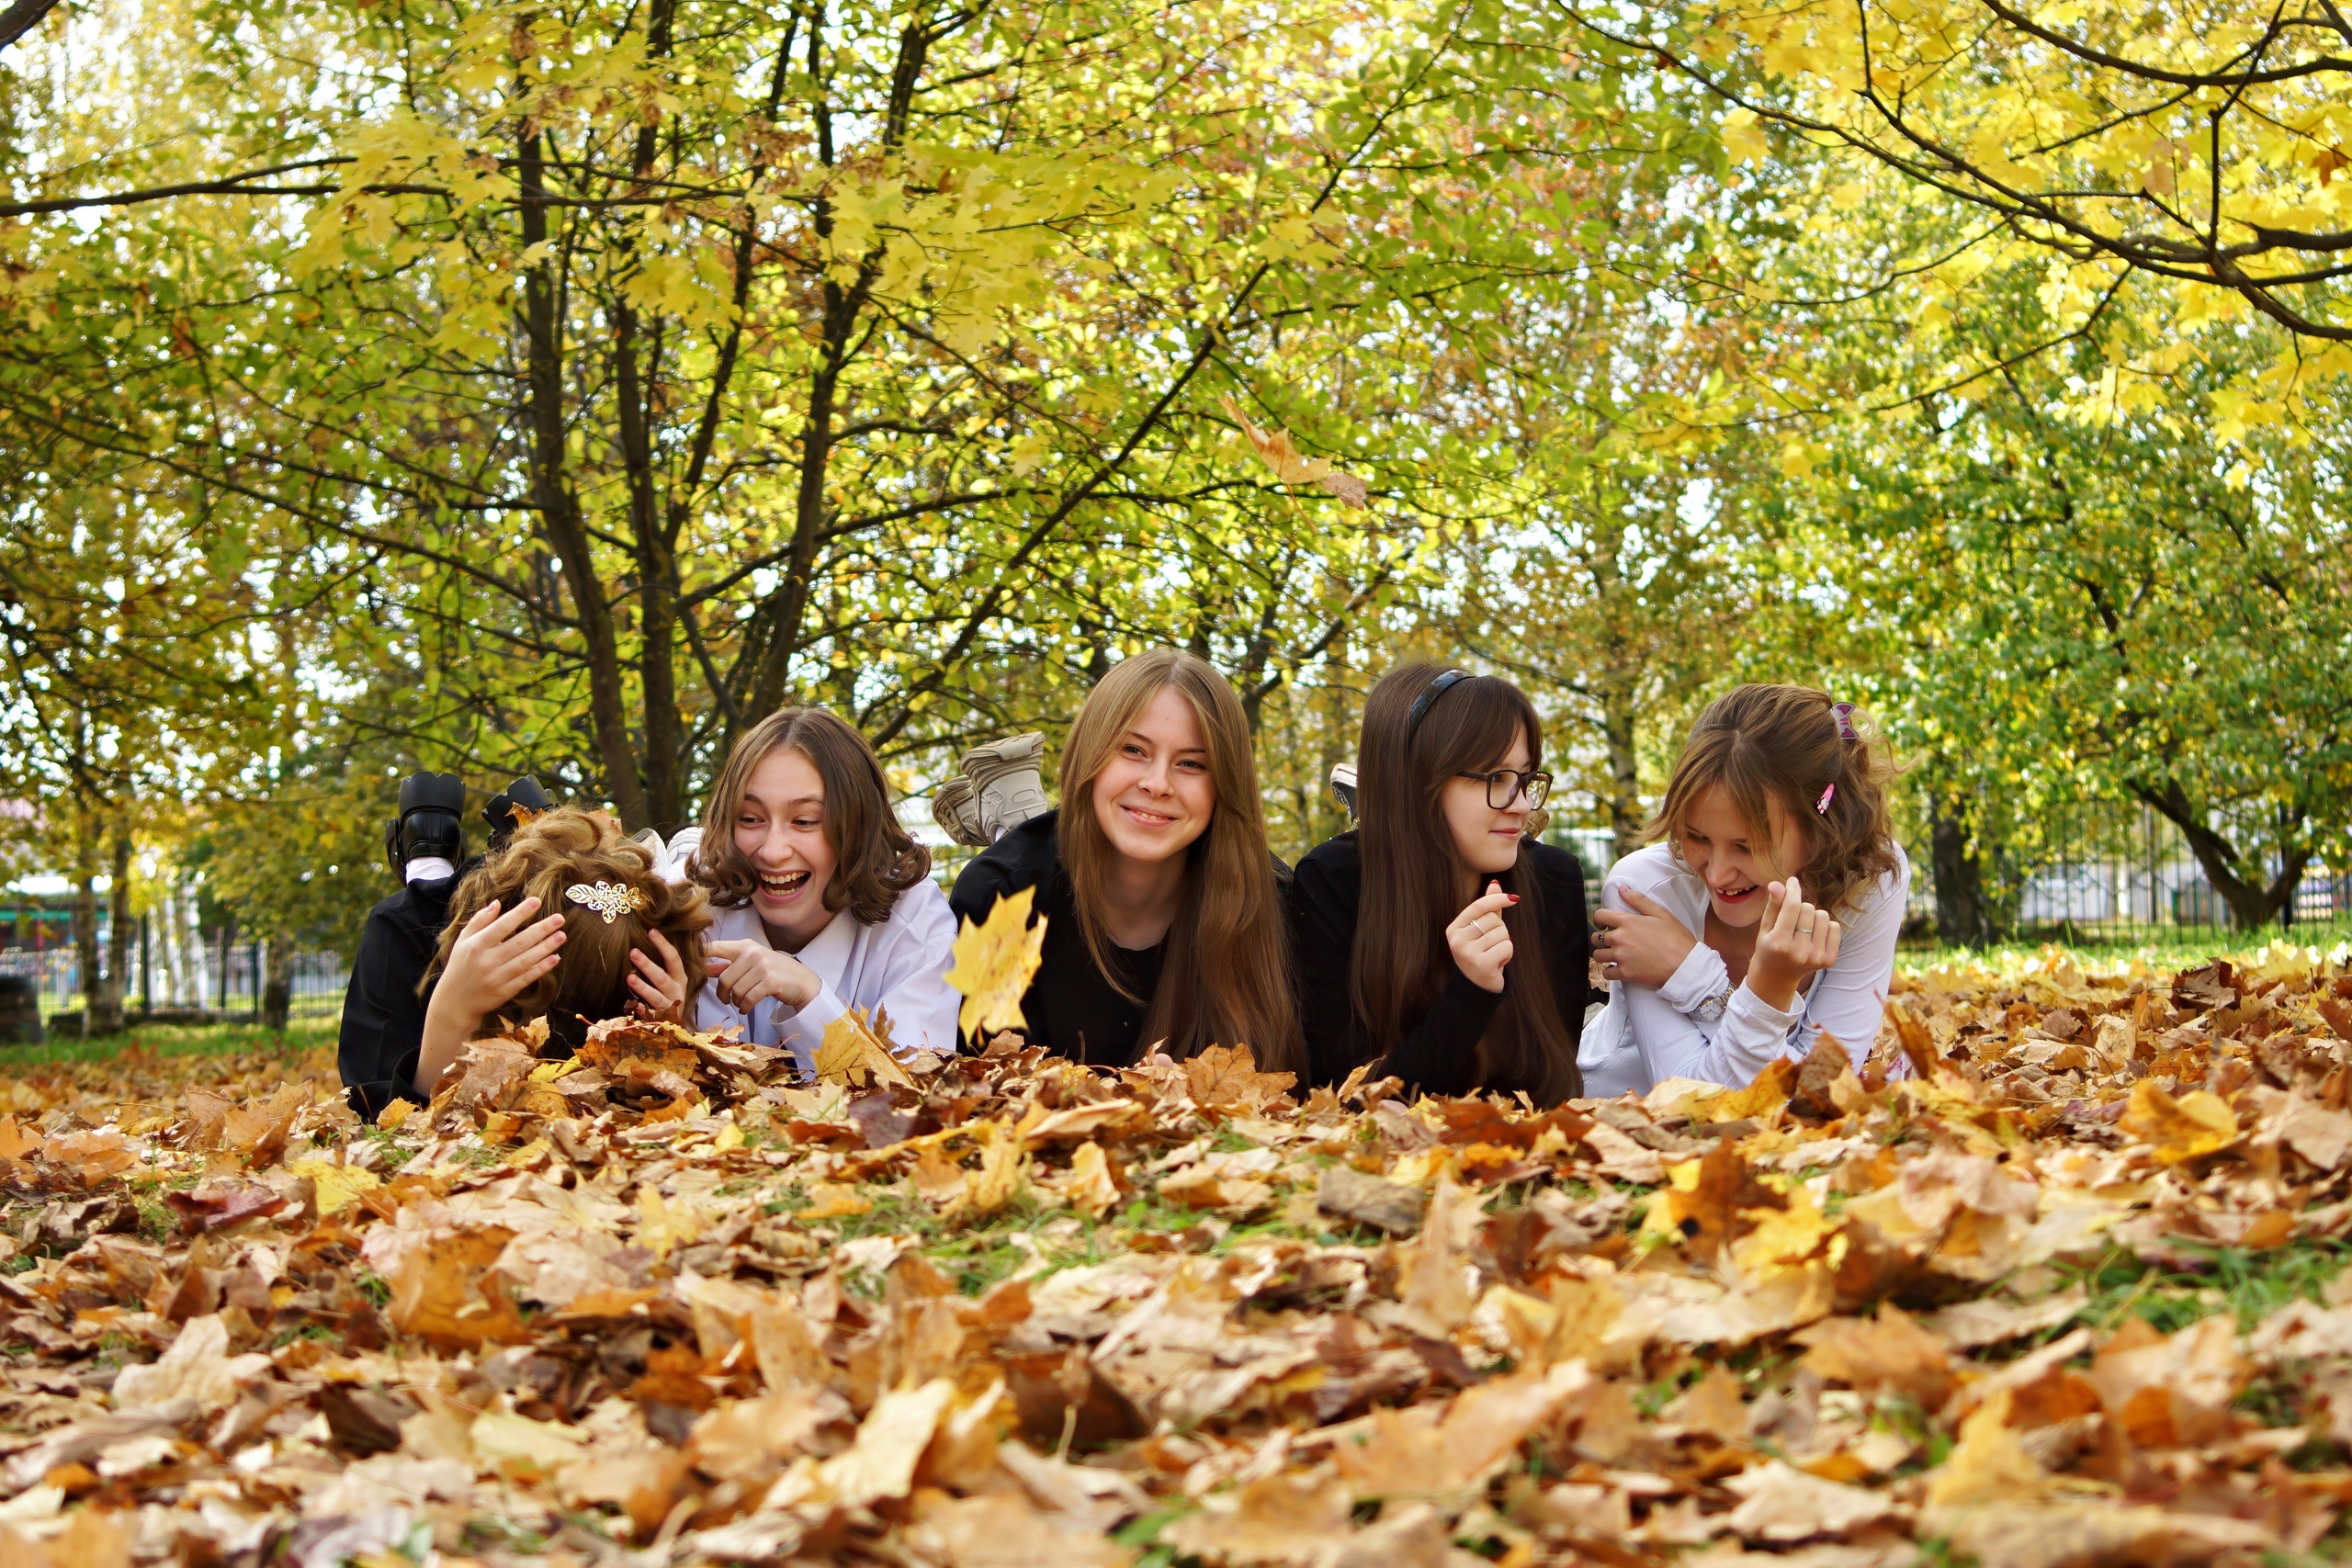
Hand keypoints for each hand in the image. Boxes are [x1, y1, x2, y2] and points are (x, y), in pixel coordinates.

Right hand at [414, 897, 565, 1093]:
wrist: (454, 1002)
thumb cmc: (460, 967)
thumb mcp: (463, 941)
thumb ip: (479, 921)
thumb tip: (497, 903)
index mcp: (476, 945)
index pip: (502, 926)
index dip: (520, 913)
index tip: (537, 901)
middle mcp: (487, 961)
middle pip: (519, 942)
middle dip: (541, 929)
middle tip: (559, 918)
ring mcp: (497, 978)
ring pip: (526, 960)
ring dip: (546, 947)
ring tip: (562, 936)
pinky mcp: (504, 992)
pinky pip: (526, 978)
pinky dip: (541, 969)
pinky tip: (555, 958)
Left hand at [627, 927, 690, 1021]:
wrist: (674, 1024)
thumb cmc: (669, 994)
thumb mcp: (673, 978)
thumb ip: (666, 963)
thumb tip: (650, 936)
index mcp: (679, 978)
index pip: (673, 958)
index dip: (663, 945)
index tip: (651, 931)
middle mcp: (676, 991)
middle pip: (662, 977)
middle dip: (647, 965)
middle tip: (632, 951)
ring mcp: (668, 1007)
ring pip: (656, 997)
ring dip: (643, 987)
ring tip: (629, 977)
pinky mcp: (660, 1020)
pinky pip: (650, 1016)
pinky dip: (642, 1011)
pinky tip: (634, 1006)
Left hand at [705, 938, 821, 1013]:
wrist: (802, 981)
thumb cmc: (773, 971)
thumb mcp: (750, 964)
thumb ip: (727, 965)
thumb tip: (704, 968)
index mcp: (744, 946)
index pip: (716, 947)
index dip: (700, 954)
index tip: (690, 963)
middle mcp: (752, 953)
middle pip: (723, 978)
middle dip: (722, 994)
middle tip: (726, 999)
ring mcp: (762, 966)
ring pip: (735, 991)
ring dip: (735, 1002)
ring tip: (741, 1003)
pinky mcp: (770, 981)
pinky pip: (748, 999)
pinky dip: (744, 1007)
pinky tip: (746, 1008)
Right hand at [1445, 880, 1517, 994]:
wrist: (1476, 986)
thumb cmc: (1480, 953)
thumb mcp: (1481, 930)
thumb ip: (1487, 908)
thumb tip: (1495, 884)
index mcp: (1454, 928)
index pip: (1479, 906)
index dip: (1498, 899)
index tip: (1514, 898)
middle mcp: (1457, 940)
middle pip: (1493, 920)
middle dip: (1500, 931)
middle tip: (1491, 945)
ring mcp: (1468, 953)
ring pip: (1502, 933)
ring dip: (1504, 944)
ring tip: (1493, 954)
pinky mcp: (1481, 964)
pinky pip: (1506, 947)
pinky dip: (1507, 955)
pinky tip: (1497, 963)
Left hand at [1591, 888, 1696, 986]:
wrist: (1685, 965)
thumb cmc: (1676, 939)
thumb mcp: (1661, 913)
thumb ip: (1639, 900)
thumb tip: (1622, 889)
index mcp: (1628, 922)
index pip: (1599, 916)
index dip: (1599, 919)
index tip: (1604, 923)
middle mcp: (1620, 939)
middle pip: (1596, 937)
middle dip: (1602, 938)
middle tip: (1612, 941)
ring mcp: (1621, 957)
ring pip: (1598, 955)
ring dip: (1603, 954)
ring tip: (1613, 954)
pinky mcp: (1625, 973)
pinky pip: (1607, 973)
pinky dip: (1610, 971)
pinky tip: (1618, 968)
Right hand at [1746, 874, 1841, 1011]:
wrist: (1777, 977)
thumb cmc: (1769, 947)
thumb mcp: (1765, 927)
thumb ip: (1773, 905)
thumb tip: (1777, 884)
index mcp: (1779, 943)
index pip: (1792, 907)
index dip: (1793, 890)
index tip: (1793, 881)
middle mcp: (1799, 952)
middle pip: (1809, 909)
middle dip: (1800, 907)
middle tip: (1792, 920)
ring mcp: (1815, 957)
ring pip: (1823, 916)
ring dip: (1813, 917)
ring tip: (1803, 929)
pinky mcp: (1829, 960)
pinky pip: (1835, 927)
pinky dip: (1825, 927)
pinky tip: (1814, 936)